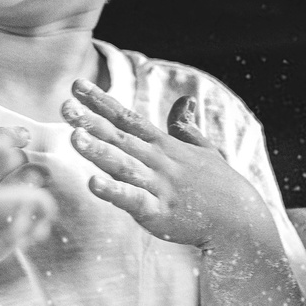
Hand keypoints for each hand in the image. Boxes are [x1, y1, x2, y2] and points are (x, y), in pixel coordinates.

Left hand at [62, 81, 271, 249]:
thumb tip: (185, 100)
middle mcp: (159, 162)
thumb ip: (186, 126)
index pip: (128, 118)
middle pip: (120, 138)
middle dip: (92, 122)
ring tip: (75, 137)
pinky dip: (114, 192)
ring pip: (123, 165)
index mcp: (165, 146)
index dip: (101, 102)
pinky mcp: (160, 214)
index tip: (77, 84)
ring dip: (99, 151)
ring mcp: (159, 187)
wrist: (241, 221)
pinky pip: (134, 201)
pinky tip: (93, 183)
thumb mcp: (204, 150)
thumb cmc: (221, 186)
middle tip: (64, 106)